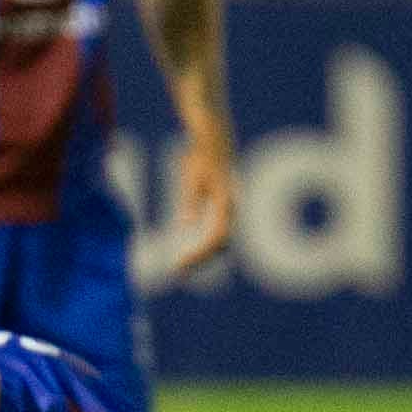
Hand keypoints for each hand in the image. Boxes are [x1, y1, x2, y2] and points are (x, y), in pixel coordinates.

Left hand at [156, 132, 236, 280]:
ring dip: (204, 256)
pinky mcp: (227, 208)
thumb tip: (185, 223)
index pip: (216, 239)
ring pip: (221, 243)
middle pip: (220, 246)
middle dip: (200, 261)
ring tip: (183, 268)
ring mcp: (232, 209)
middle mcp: (233, 208)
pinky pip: (218, 235)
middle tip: (178, 273)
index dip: (199, 255)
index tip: (179, 265)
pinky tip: (192, 255)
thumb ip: (190, 200)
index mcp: (226, 202)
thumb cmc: (200, 155)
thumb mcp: (190, 177)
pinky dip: (206, 247)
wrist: (213, 138)